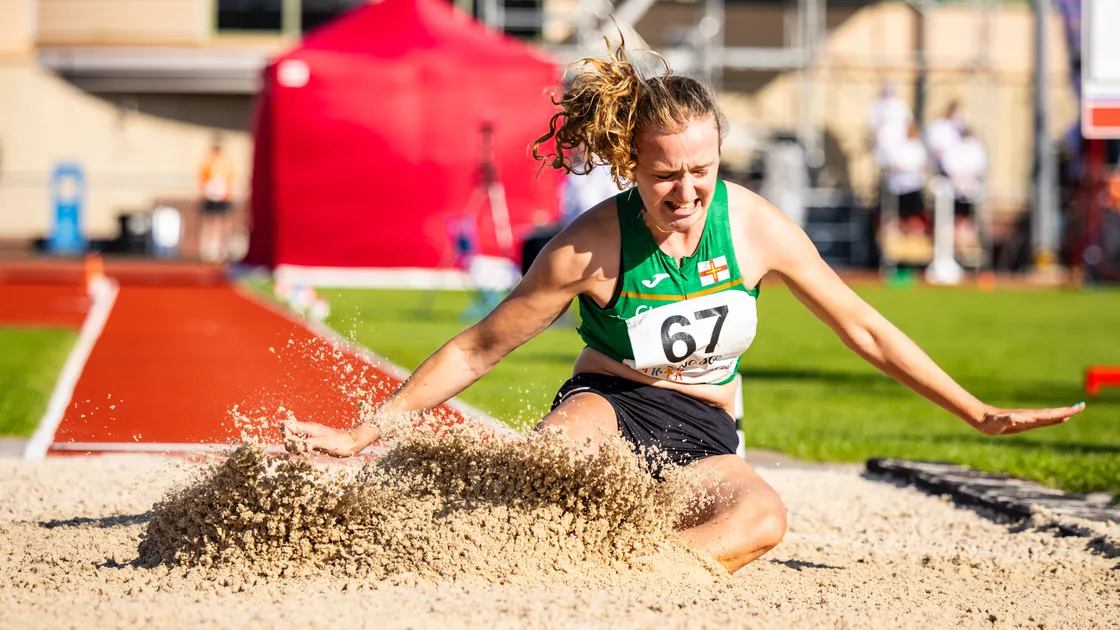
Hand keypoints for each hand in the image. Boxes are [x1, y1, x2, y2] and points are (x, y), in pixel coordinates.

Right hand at [281, 420, 363, 456]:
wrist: (352, 443)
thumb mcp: (322, 443)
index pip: (287, 425)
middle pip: (287, 433)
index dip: (285, 435)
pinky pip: (300, 444)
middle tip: (299, 450)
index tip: (294, 444)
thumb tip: (289, 441)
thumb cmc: (339, 443)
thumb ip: (305, 442)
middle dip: (289, 443)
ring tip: (305, 452)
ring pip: (293, 440)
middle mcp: (307, 430)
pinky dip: (301, 450)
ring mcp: (309, 436)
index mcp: (308, 427)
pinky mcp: (313, 442)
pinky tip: (308, 453)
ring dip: (295, 448)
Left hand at [971, 402, 1085, 435]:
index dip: (1062, 412)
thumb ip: (1005, 420)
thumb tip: (1013, 418)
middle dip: (1067, 411)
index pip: (1048, 415)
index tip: (1074, 409)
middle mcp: (1030, 416)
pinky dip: (1053, 419)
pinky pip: (1042, 420)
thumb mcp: (997, 423)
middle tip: (1082, 406)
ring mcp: (1028, 418)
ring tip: (1074, 411)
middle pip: (1052, 413)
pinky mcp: (1024, 422)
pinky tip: (1059, 419)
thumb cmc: (989, 422)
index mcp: (1027, 417)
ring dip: (1062, 414)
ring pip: (1049, 416)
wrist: (982, 418)